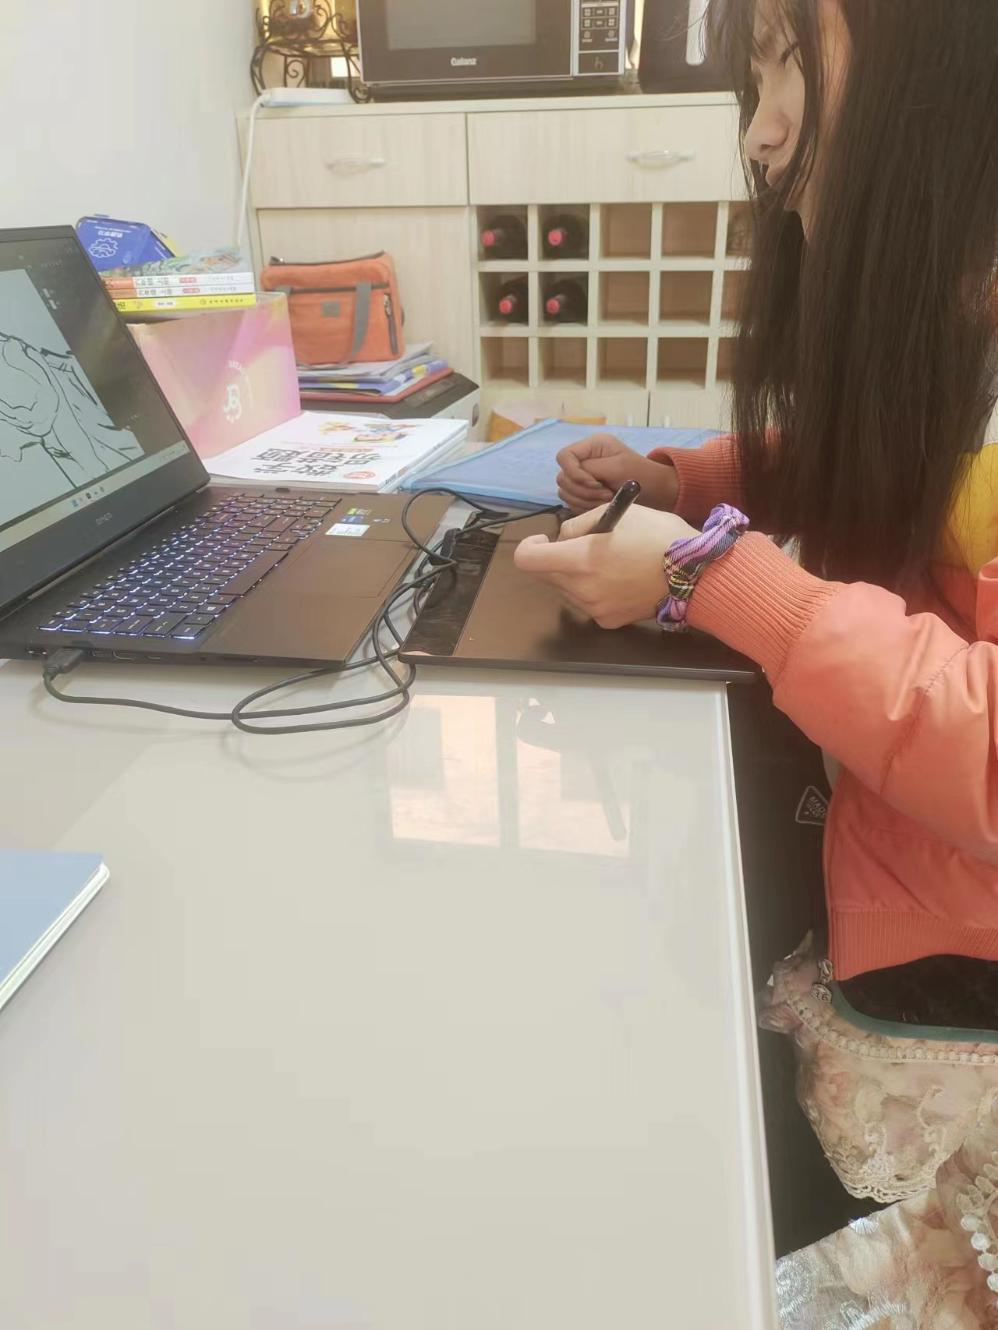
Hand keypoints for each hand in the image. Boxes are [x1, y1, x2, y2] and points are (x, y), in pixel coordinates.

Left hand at [514, 503, 696, 629]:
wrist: (696, 573)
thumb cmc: (659, 535)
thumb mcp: (617, 514)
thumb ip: (579, 524)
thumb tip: (563, 538)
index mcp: (581, 559)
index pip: (527, 560)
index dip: (530, 546)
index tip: (545, 540)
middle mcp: (582, 589)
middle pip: (544, 575)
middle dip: (555, 558)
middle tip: (582, 545)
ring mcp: (594, 609)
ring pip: (564, 589)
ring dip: (573, 575)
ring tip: (606, 562)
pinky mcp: (607, 621)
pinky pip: (585, 603)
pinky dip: (591, 590)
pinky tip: (617, 580)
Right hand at [556, 433, 678, 513]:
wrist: (656, 492)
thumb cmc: (641, 474)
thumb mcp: (618, 467)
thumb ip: (591, 468)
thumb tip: (574, 477)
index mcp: (591, 446)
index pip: (564, 457)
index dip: (574, 473)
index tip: (595, 483)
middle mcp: (583, 461)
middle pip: (562, 478)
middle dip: (583, 491)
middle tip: (607, 495)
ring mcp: (582, 478)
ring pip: (566, 493)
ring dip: (585, 501)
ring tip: (608, 501)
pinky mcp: (584, 494)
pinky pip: (573, 504)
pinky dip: (586, 508)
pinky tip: (603, 507)